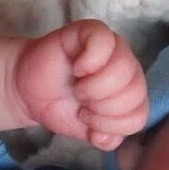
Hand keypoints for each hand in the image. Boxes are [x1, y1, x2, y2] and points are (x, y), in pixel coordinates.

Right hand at [12, 19, 147, 149]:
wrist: (30, 92)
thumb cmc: (63, 106)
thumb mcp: (87, 132)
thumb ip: (105, 139)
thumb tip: (105, 137)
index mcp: (133, 93)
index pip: (139, 117)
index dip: (110, 125)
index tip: (87, 118)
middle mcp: (129, 68)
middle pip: (134, 94)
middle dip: (101, 108)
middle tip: (81, 103)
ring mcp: (114, 47)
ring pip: (123, 69)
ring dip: (95, 88)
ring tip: (78, 89)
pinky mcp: (93, 30)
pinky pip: (104, 42)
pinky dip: (89, 61)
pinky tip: (77, 68)